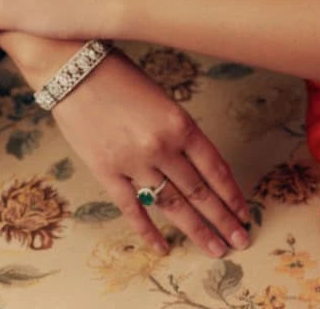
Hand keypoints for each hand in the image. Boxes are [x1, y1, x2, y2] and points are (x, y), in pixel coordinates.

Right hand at [43, 46, 250, 257]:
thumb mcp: (162, 99)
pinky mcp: (107, 173)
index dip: (231, 193)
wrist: (75, 70)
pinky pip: (132, 209)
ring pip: (172, 205)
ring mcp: (133, 162)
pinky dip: (148, 231)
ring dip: (196, 230)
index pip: (214, 167)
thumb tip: (196, 166)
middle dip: (222, 219)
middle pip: (198, 191)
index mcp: (180, 123)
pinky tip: (163, 247)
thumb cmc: (122, 78)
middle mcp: (161, 146)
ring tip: (215, 249)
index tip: (244, 212)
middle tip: (240, 240)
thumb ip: (179, 132)